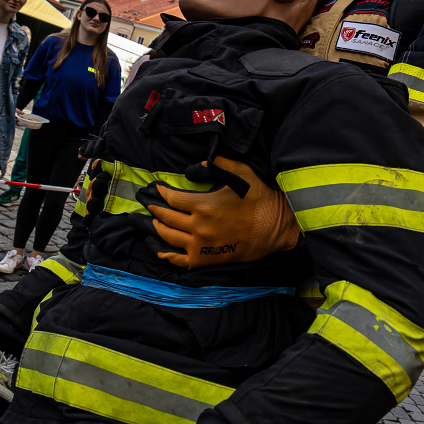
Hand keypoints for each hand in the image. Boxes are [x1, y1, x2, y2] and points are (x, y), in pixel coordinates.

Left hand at [147, 157, 299, 268]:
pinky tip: (158, 248)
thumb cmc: (260, 198)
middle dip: (153, 209)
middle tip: (147, 203)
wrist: (276, 227)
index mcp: (203, 205)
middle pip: (165, 218)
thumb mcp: (240, 172)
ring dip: (155, 228)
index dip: (160, 192)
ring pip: (168, 238)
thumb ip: (214, 164)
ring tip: (150, 221)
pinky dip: (165, 254)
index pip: (171, 199)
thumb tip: (192, 168)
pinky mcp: (206, 259)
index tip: (156, 188)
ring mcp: (200, 246)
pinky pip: (178, 259)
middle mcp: (198, 227)